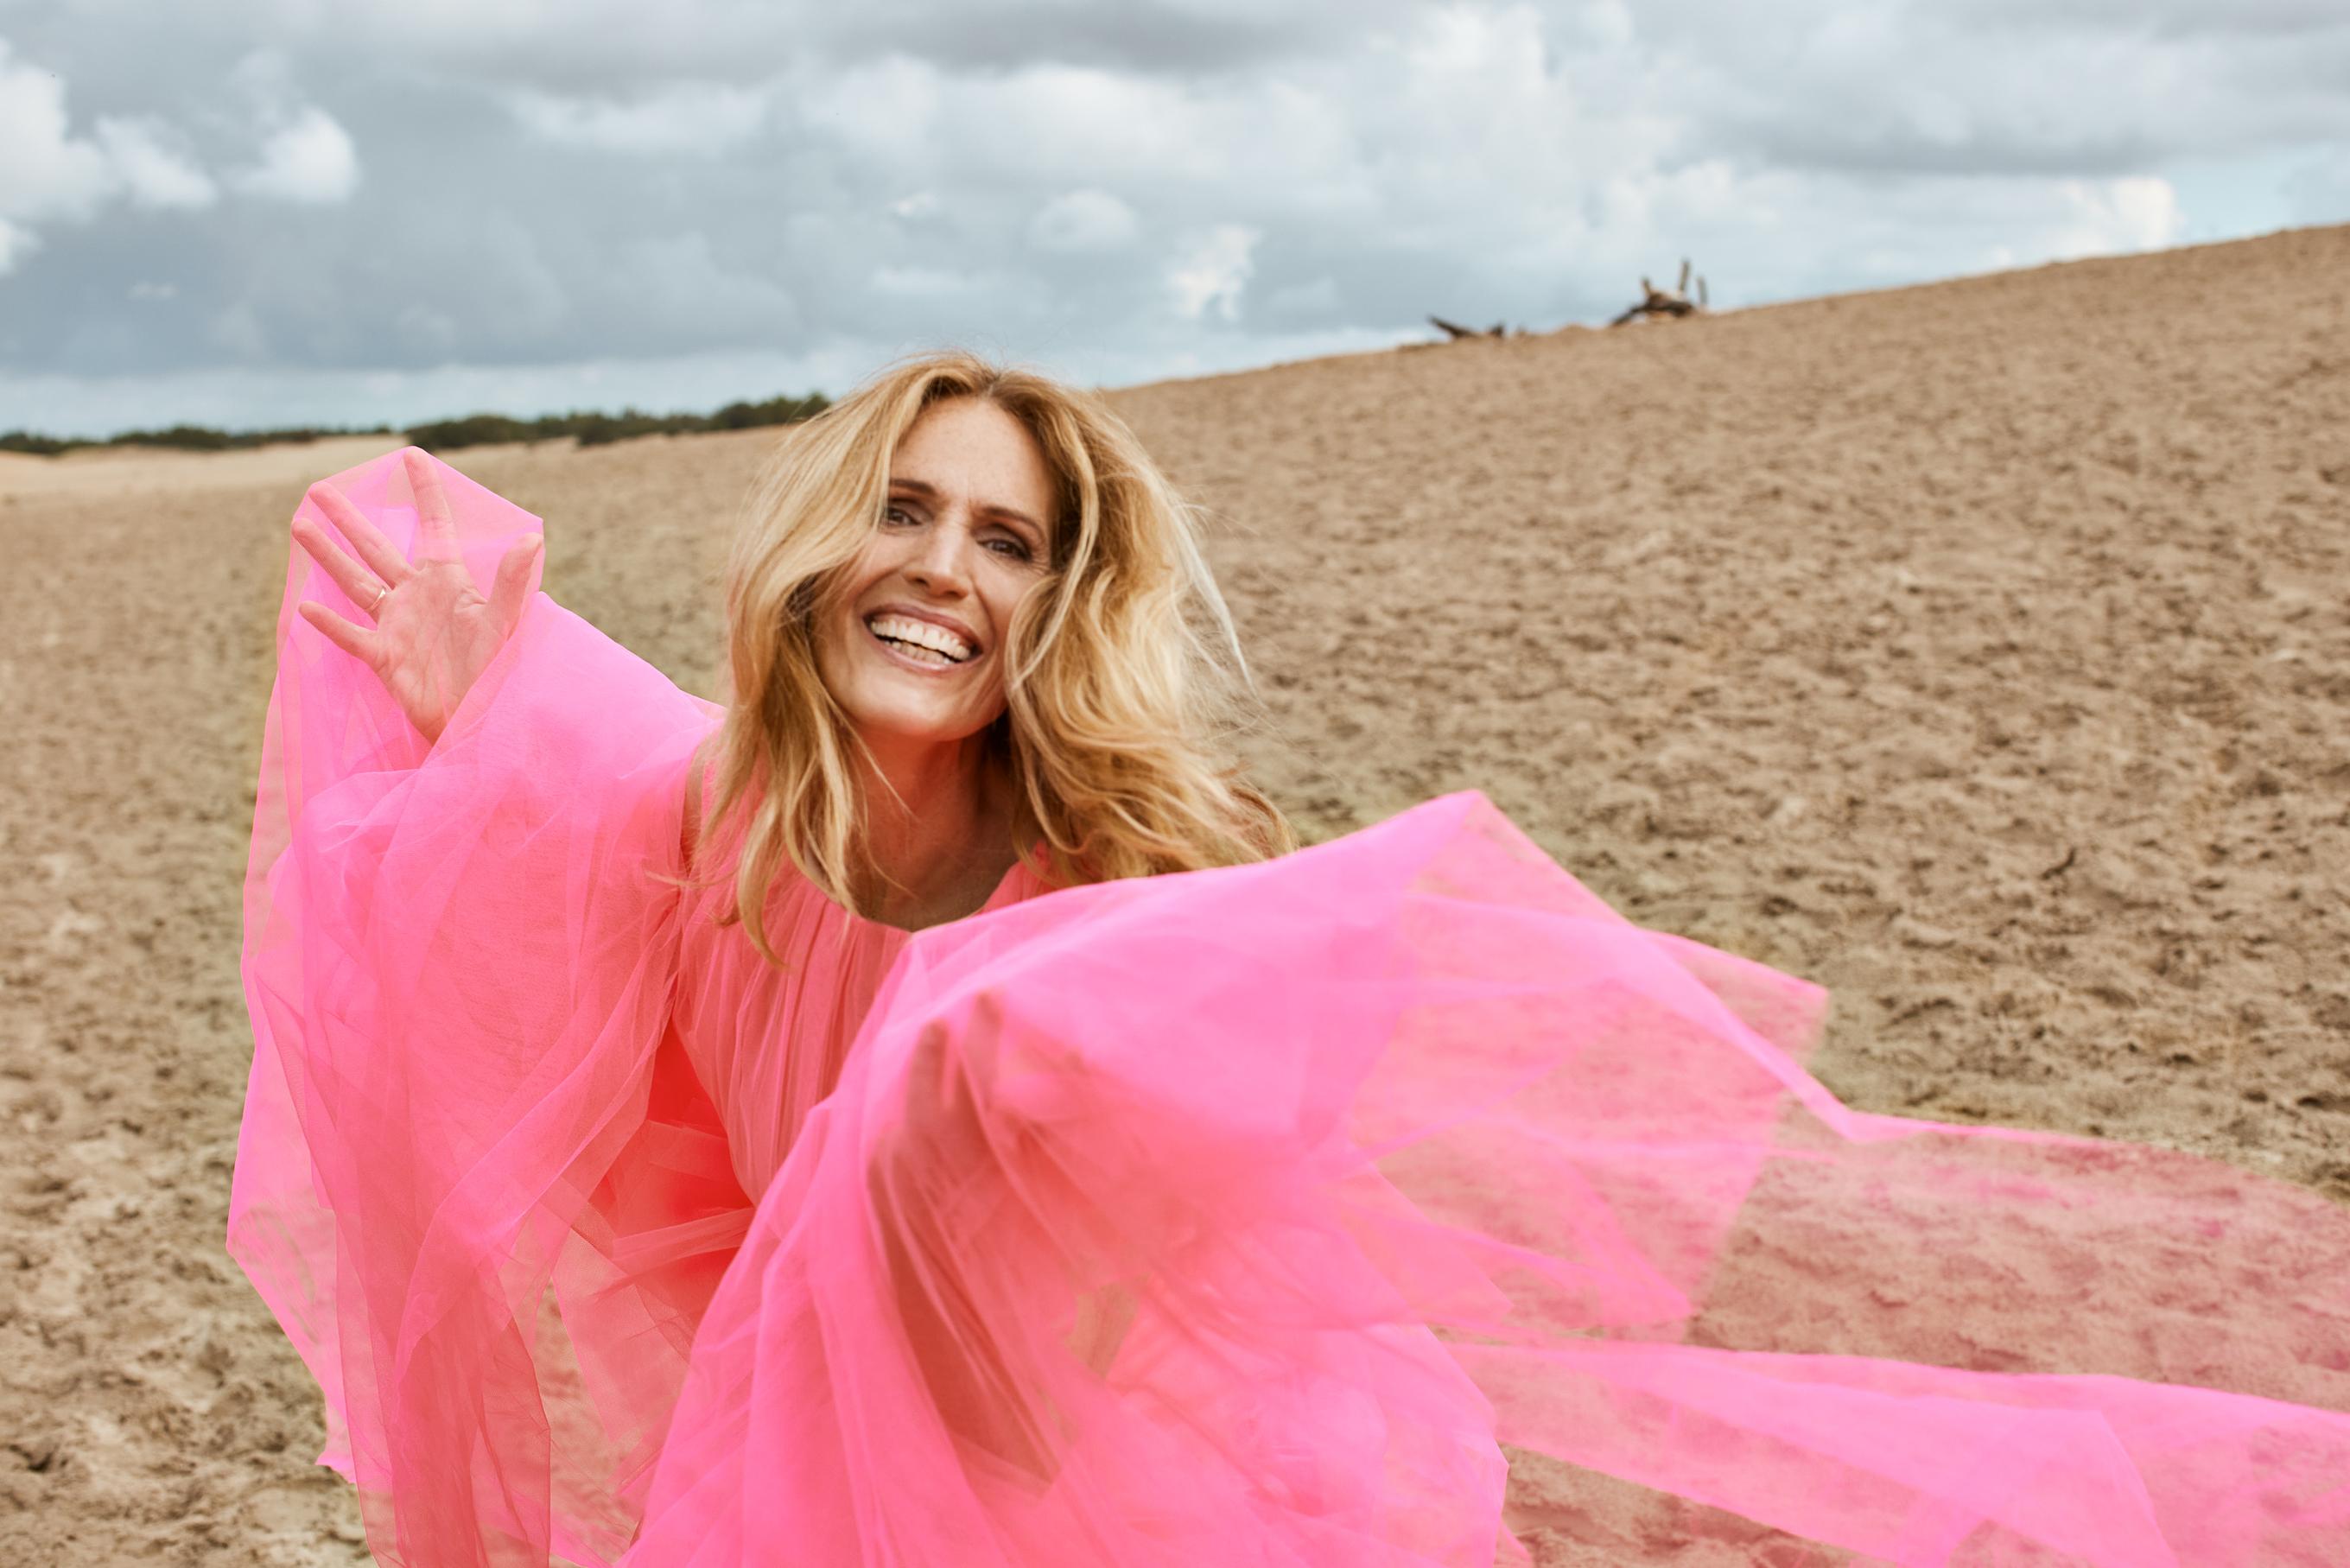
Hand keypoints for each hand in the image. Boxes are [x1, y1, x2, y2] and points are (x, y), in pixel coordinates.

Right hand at [293, 448, 541, 742]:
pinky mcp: (384, 657)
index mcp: (449, 581)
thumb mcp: (507, 624)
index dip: (425, 491)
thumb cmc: (501, 673)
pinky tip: (305, 607)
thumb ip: (513, 582)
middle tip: (321, 487)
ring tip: (298, 524)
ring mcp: (397, 625)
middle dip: (349, 519)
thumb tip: (533, 538)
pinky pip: (350, 635)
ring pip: (354, 581)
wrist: (483, 722)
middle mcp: (418, 596)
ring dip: (326, 555)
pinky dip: (328, 623)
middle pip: (376, 548)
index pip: (434, 526)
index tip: (411, 454)